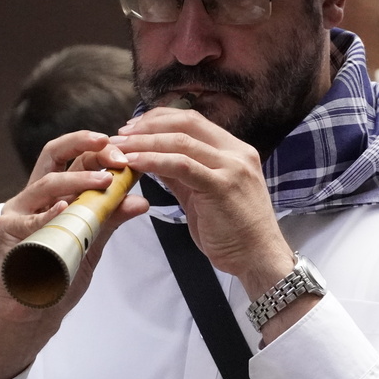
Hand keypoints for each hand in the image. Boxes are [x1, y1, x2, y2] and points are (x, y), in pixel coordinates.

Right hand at [0, 130, 148, 378]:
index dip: (100, 150)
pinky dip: (49, 214)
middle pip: (53, 155)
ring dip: (77, 179)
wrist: (29, 315)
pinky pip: (31, 222)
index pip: (75, 158)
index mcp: (53, 195)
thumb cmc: (55, 276)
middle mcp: (33, 198)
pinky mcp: (8, 236)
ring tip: (104, 181)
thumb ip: (109, 220)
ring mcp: (18, 214)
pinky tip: (66, 208)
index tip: (127, 153)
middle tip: (112, 149)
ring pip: (45, 184)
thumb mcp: (89, 243)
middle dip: (82, 145)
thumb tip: (141, 202)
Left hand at [112, 107, 294, 298]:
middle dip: (148, 125)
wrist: (260, 259)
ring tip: (118, 148)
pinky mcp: (221, 186)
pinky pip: (181, 166)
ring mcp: (231, 167)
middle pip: (186, 123)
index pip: (193, 121)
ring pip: (181, 141)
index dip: (159, 119)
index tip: (134, 128)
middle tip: (120, 135)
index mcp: (235, 151)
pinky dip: (153, 160)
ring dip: (144, 142)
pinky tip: (133, 163)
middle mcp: (236, 153)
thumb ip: (184, 175)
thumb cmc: (234, 233)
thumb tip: (154, 159)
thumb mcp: (206, 195)